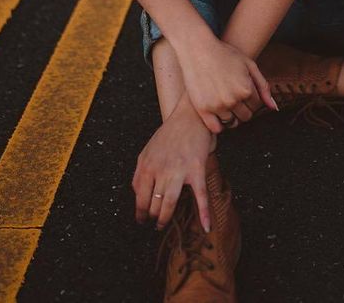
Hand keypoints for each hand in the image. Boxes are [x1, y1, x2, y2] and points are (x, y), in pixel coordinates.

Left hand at [132, 97, 214, 232]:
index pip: (140, 199)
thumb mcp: (147, 151)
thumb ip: (139, 173)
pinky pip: (201, 196)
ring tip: (163, 224)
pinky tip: (207, 227)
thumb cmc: (169, 135)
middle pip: (154, 204)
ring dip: (165, 218)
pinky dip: (204, 213)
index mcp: (147, 166)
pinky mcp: (197, 170)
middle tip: (155, 222)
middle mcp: (161, 170)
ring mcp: (179, 171)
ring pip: (170, 204)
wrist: (190, 117)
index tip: (142, 220)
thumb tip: (136, 195)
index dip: (140, 213)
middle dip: (153, 216)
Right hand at [177, 35, 278, 132]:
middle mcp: (233, 100)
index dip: (252, 98)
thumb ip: (263, 86)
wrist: (198, 50)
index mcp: (246, 89)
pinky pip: (216, 128)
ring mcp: (217, 105)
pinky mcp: (203, 109)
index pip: (257, 105)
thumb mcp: (249, 65)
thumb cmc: (225, 55)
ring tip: (225, 101)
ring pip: (232, 122)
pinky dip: (219, 124)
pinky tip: (217, 111)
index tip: (243, 90)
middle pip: (246, 116)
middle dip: (244, 108)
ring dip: (232, 115)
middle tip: (235, 96)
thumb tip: (273, 108)